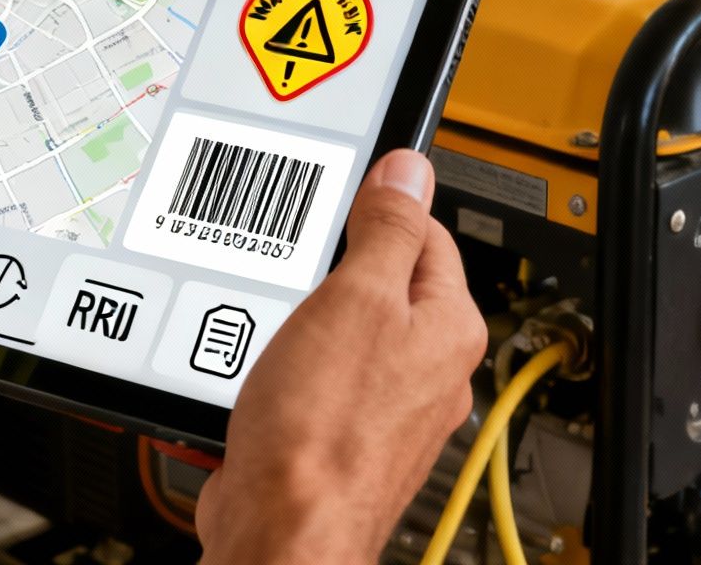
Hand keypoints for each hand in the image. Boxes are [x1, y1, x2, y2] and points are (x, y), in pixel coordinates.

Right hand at [195, 150, 486, 563]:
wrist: (280, 533)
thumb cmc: (321, 433)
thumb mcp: (354, 299)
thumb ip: (386, 230)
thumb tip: (410, 172)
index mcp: (448, 329)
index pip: (427, 237)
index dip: (380, 208)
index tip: (343, 195)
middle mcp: (429, 373)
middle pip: (382, 287)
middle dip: (332, 270)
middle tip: (293, 259)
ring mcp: (384, 411)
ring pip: (341, 337)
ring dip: (299, 324)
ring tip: (267, 319)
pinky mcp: (338, 440)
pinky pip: (312, 385)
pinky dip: (280, 373)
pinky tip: (252, 370)